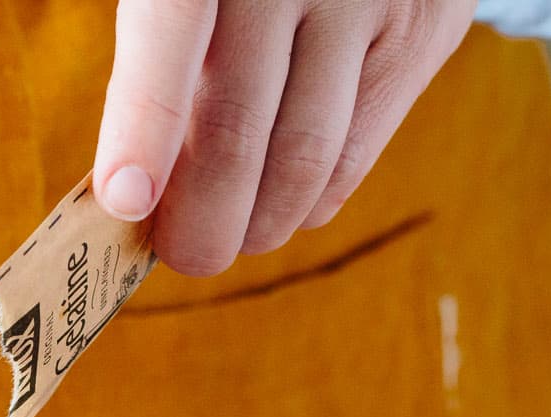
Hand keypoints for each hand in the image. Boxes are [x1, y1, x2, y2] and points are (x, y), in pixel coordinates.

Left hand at [93, 0, 471, 275]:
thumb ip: (163, 57)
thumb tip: (131, 193)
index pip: (169, 27)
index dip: (145, 122)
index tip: (125, 202)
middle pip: (238, 120)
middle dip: (203, 217)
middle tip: (186, 255)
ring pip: (304, 154)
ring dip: (259, 223)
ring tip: (234, 236)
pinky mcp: (425, 29)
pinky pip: (358, 152)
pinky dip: (311, 202)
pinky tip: (284, 207)